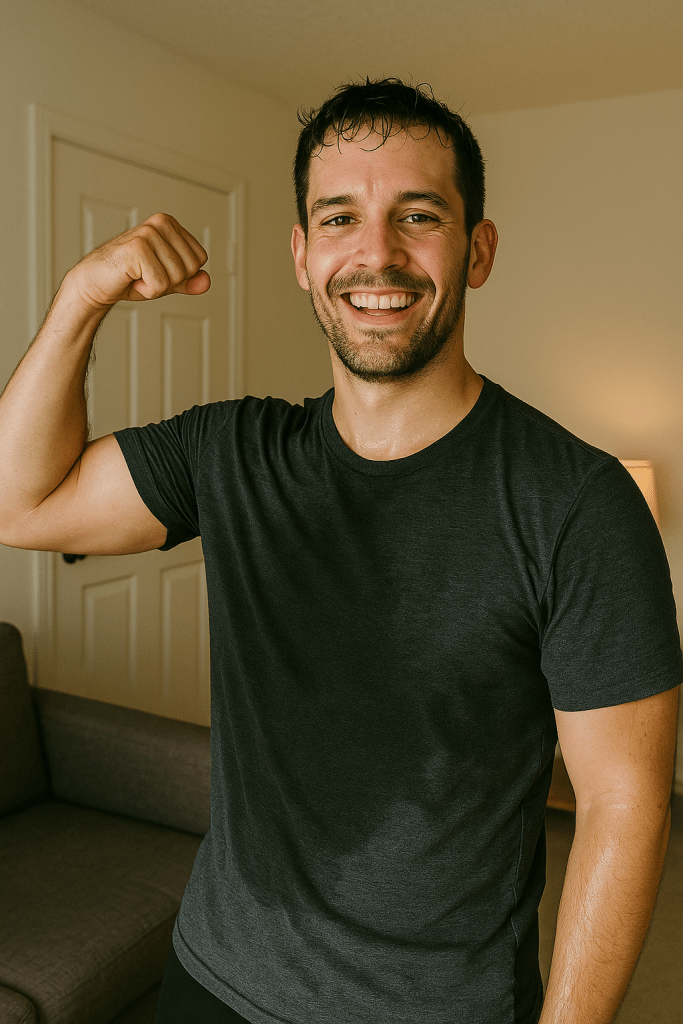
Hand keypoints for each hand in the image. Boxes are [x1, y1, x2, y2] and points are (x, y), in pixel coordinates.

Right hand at [63, 212, 210, 312]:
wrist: (95, 283)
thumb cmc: (129, 278)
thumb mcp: (166, 280)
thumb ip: (188, 280)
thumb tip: (206, 281)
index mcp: (169, 224)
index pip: (199, 260)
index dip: (181, 275)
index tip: (157, 270)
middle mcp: (160, 223)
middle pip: (190, 269)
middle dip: (170, 282)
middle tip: (145, 275)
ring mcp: (148, 233)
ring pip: (175, 278)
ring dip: (156, 287)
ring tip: (137, 276)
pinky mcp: (136, 249)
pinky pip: (159, 284)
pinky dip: (146, 291)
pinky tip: (131, 278)